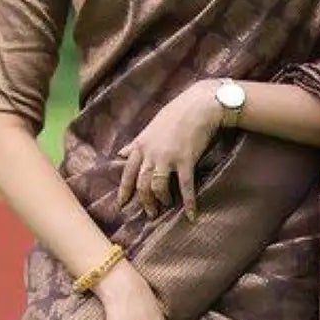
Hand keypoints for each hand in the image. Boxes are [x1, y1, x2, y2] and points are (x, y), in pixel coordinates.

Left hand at [117, 82, 222, 220]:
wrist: (199, 104)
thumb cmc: (176, 113)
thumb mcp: (150, 127)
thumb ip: (136, 143)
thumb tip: (120, 153)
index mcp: (141, 145)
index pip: (127, 172)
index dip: (124, 190)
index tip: (121, 204)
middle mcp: (151, 153)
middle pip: (142, 184)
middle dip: (144, 201)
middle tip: (150, 213)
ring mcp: (167, 157)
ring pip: (157, 187)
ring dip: (161, 200)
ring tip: (166, 207)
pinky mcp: (185, 160)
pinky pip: (185, 186)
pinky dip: (188, 202)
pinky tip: (191, 214)